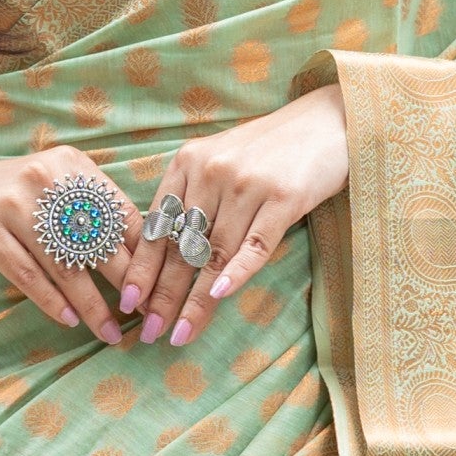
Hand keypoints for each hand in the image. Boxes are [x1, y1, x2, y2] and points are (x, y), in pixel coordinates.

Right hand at [0, 135, 129, 343]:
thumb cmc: (7, 199)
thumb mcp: (52, 192)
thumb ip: (91, 216)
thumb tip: (143, 265)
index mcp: (73, 168)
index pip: (123, 216)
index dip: (147, 257)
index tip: (162, 292)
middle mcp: (46, 180)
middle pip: (100, 241)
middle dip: (128, 286)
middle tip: (147, 319)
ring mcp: (13, 204)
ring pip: (66, 265)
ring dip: (92, 305)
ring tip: (111, 332)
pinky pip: (28, 274)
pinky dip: (51, 300)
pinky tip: (69, 320)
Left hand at [124, 88, 350, 346]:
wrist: (328, 122)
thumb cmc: (271, 150)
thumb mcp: (221, 161)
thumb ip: (193, 197)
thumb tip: (164, 256)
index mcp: (188, 162)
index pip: (158, 226)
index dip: (141, 268)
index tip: (128, 304)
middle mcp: (212, 171)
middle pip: (181, 245)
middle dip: (163, 295)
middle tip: (151, 332)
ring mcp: (247, 184)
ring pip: (214, 253)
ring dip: (196, 300)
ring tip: (181, 333)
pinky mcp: (284, 197)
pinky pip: (255, 245)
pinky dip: (237, 273)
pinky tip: (219, 297)